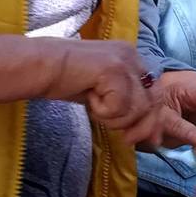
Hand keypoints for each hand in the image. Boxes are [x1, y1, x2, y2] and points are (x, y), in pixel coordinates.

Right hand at [40, 40, 195, 149]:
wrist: (39, 66)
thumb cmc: (65, 80)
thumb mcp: (104, 93)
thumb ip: (128, 107)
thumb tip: (152, 135)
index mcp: (132, 57)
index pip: (156, 93)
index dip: (154, 119)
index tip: (150, 141)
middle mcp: (132, 55)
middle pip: (153, 101)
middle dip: (143, 126)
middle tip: (127, 140)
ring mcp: (124, 61)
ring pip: (138, 108)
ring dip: (115, 118)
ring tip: (95, 107)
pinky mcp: (113, 69)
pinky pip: (120, 107)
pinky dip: (103, 111)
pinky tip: (89, 98)